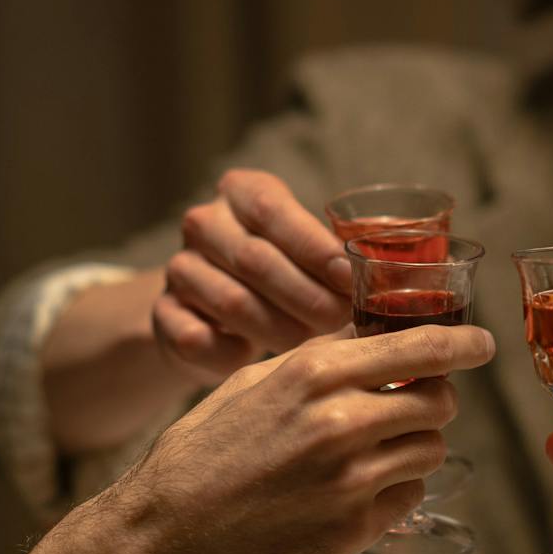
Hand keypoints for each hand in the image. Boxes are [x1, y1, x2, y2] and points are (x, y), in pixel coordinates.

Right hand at [2, 323, 494, 553]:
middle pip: (438, 400)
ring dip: (415, 445)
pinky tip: (356, 489)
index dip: (460, 343)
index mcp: (312, 373)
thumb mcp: (251, 385)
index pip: (417, 347)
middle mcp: (340, 421)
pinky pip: (409, 495)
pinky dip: (396, 488)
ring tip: (373, 451)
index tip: (481, 343)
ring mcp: (352, 480)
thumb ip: (316, 360)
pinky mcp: (354, 529)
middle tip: (408, 406)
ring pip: (430, 448)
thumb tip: (373, 339)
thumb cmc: (201, 455)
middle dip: (432, 399)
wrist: (165, 539)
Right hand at [153, 168, 353, 382]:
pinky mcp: (164, 314)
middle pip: (255, 258)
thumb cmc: (281, 277)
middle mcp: (205, 223)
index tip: (351, 278)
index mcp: (243, 192)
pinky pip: (197, 338)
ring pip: (230, 301)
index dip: (313, 247)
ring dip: (277, 328)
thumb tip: (388, 278)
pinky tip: (255, 361)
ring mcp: (179, 268)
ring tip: (310, 346)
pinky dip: (231, 354)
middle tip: (340, 321)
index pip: (274, 212)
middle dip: (305, 294)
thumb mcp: (305, 252)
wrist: (212, 312)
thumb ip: (337, 257)